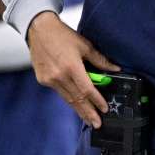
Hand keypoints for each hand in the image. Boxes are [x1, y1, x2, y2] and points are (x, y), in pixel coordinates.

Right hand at [27, 11, 118, 126]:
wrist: (39, 29)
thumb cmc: (62, 35)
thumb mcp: (85, 45)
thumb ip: (100, 59)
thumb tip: (115, 69)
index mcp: (71, 67)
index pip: (87, 90)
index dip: (96, 101)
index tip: (104, 109)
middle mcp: (59, 76)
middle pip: (77, 99)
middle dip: (88, 113)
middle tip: (97, 124)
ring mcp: (49, 80)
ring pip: (67, 98)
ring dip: (78, 109)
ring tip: (88, 119)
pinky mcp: (43, 80)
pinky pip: (59, 92)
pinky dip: (68, 98)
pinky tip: (75, 104)